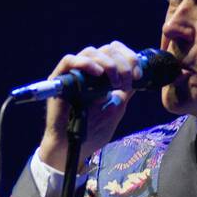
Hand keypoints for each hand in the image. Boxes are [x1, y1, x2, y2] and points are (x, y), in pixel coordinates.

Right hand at [37, 41, 143, 171]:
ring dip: (108, 64)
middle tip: (127, 82)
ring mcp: (73, 74)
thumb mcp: (116, 109)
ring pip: (91, 52)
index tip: (138, 75)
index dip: (129, 57)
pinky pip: (69, 61)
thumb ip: (125, 92)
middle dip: (122, 63)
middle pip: (106, 49)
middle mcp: (88, 71)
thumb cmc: (93, 131)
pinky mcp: (59, 79)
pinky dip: (85, 63)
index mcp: (102, 75)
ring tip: (114, 82)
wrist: (74, 147)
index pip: (115, 52)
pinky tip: (97, 73)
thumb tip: (138, 76)